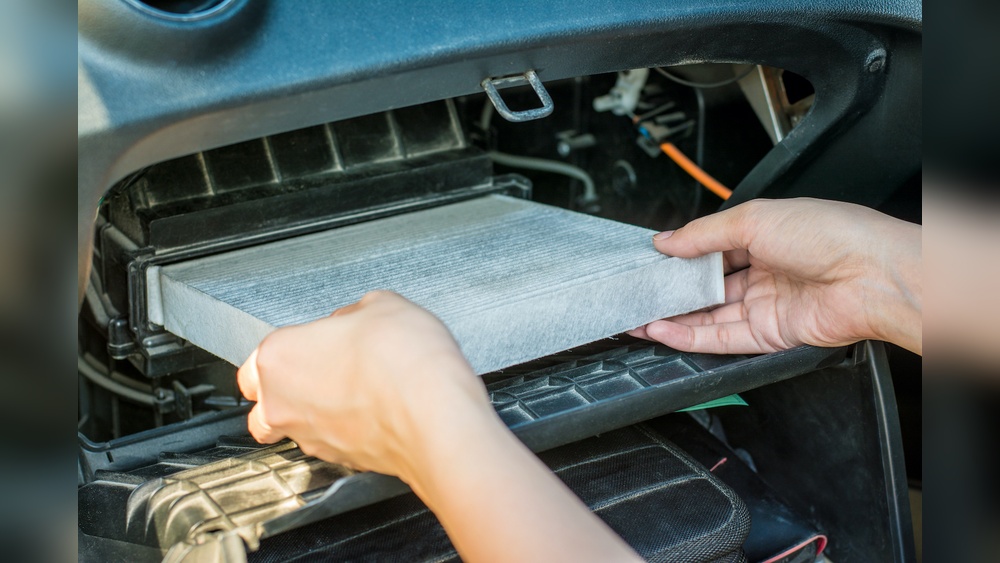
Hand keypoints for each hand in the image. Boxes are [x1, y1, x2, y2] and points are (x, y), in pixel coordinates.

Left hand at [236, 290, 487, 479]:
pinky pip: (330, 443)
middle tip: (322, 371)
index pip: (255, 360)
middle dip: (285, 391)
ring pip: (294, 429)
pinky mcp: (341, 461)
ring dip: (314, 413)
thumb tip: (353, 322)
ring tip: (353, 393)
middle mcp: (283, 404)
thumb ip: (353, 313)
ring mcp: (311, 438)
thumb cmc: (405, 364)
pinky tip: (374, 412)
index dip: (287, 349)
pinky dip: (345, 431)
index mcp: (280, 357)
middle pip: (263, 404)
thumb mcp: (382, 305)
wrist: (437, 419)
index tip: (313, 341)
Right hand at [630, 198, 920, 354]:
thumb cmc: (831, 235)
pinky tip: (662, 330)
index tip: (649, 261)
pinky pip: (721, 338)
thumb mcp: (754, 218)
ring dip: (672, 317)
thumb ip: (704, 234)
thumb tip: (665, 240)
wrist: (871, 276)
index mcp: (764, 235)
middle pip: (706, 285)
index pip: (710, 248)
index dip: (679, 255)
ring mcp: (765, 305)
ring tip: (637, 316)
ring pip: (708, 315)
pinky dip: (688, 336)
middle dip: (671, 290)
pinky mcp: (768, 335)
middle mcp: (764, 271)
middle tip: (636, 293)